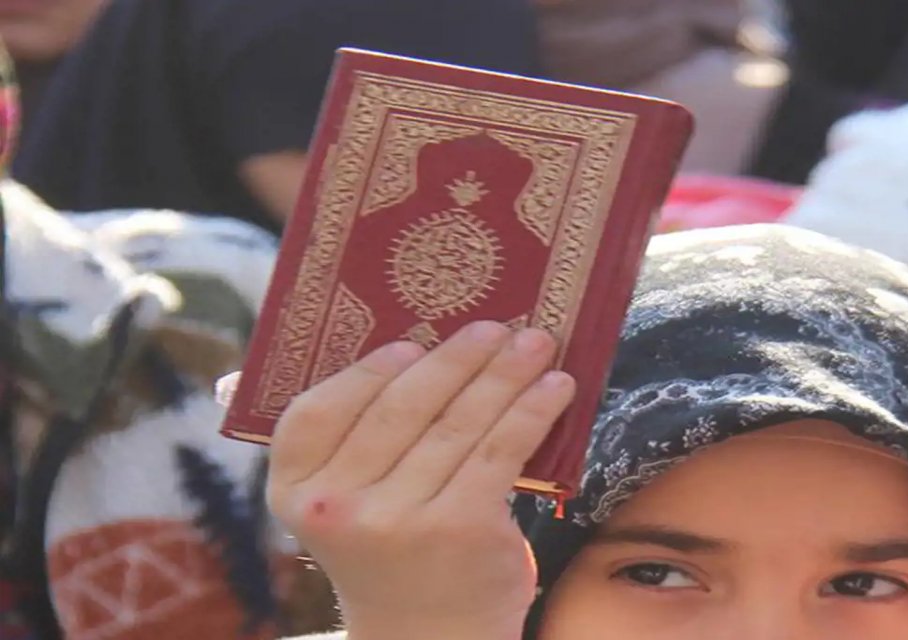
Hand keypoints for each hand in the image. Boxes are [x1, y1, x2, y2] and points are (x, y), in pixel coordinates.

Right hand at [262, 322, 575, 638]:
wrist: (429, 637)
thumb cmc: (393, 553)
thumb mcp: (345, 506)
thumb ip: (346, 442)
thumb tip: (387, 346)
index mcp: (296, 492)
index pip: (315, 412)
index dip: (365, 369)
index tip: (411, 340)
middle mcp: (338, 506)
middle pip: (401, 406)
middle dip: (456, 357)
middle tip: (494, 325)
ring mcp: (399, 518)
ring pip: (459, 422)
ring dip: (504, 373)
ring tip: (534, 343)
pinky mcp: (460, 527)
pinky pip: (501, 448)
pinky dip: (532, 410)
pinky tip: (556, 386)